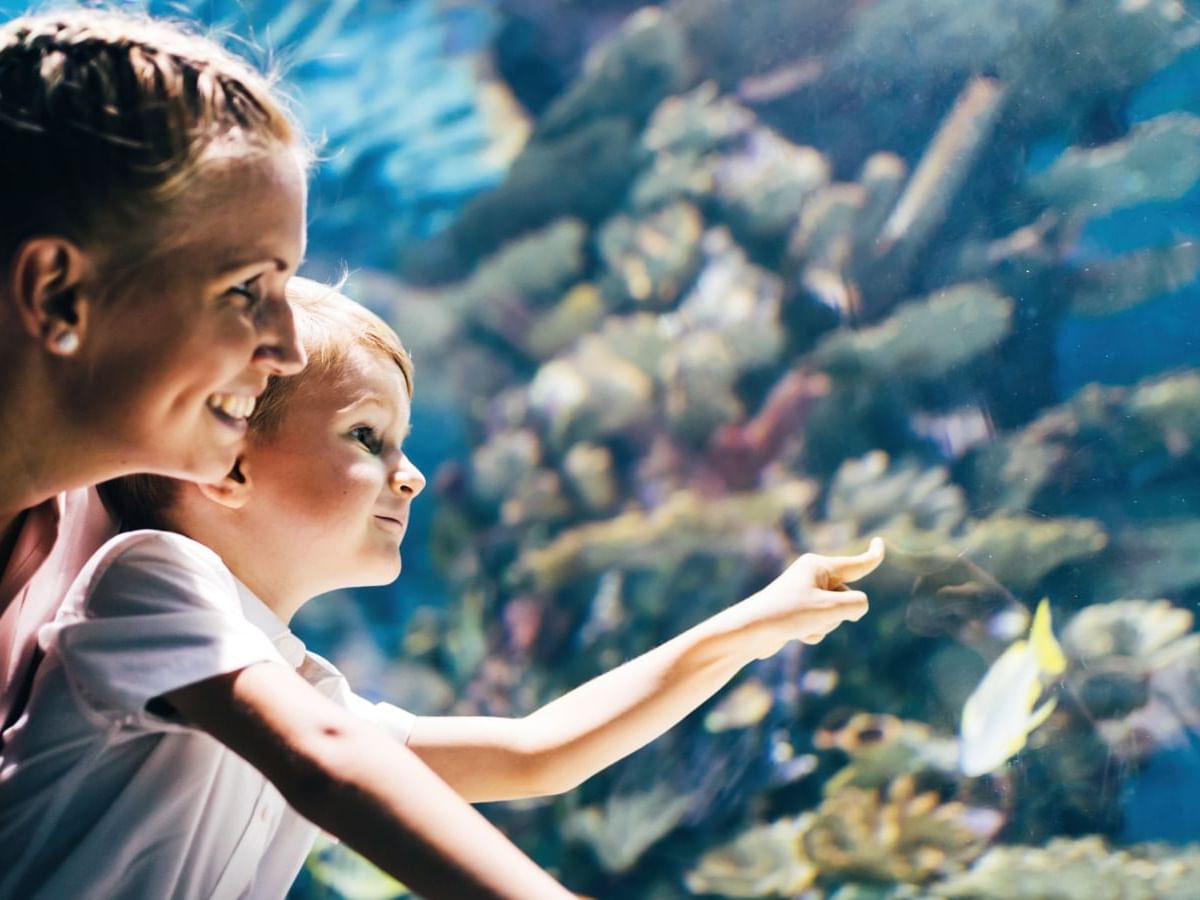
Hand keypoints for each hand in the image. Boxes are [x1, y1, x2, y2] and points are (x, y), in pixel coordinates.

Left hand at [737, 537, 884, 658]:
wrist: (750, 632)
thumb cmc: (787, 614)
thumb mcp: (830, 609)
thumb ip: (856, 604)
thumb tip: (858, 608)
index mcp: (818, 565)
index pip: (855, 563)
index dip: (873, 556)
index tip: (880, 543)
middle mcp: (812, 576)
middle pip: (847, 597)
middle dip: (838, 613)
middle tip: (810, 614)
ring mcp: (806, 594)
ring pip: (836, 615)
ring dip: (825, 626)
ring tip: (799, 624)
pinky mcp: (799, 612)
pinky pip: (821, 625)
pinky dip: (814, 633)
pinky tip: (795, 634)